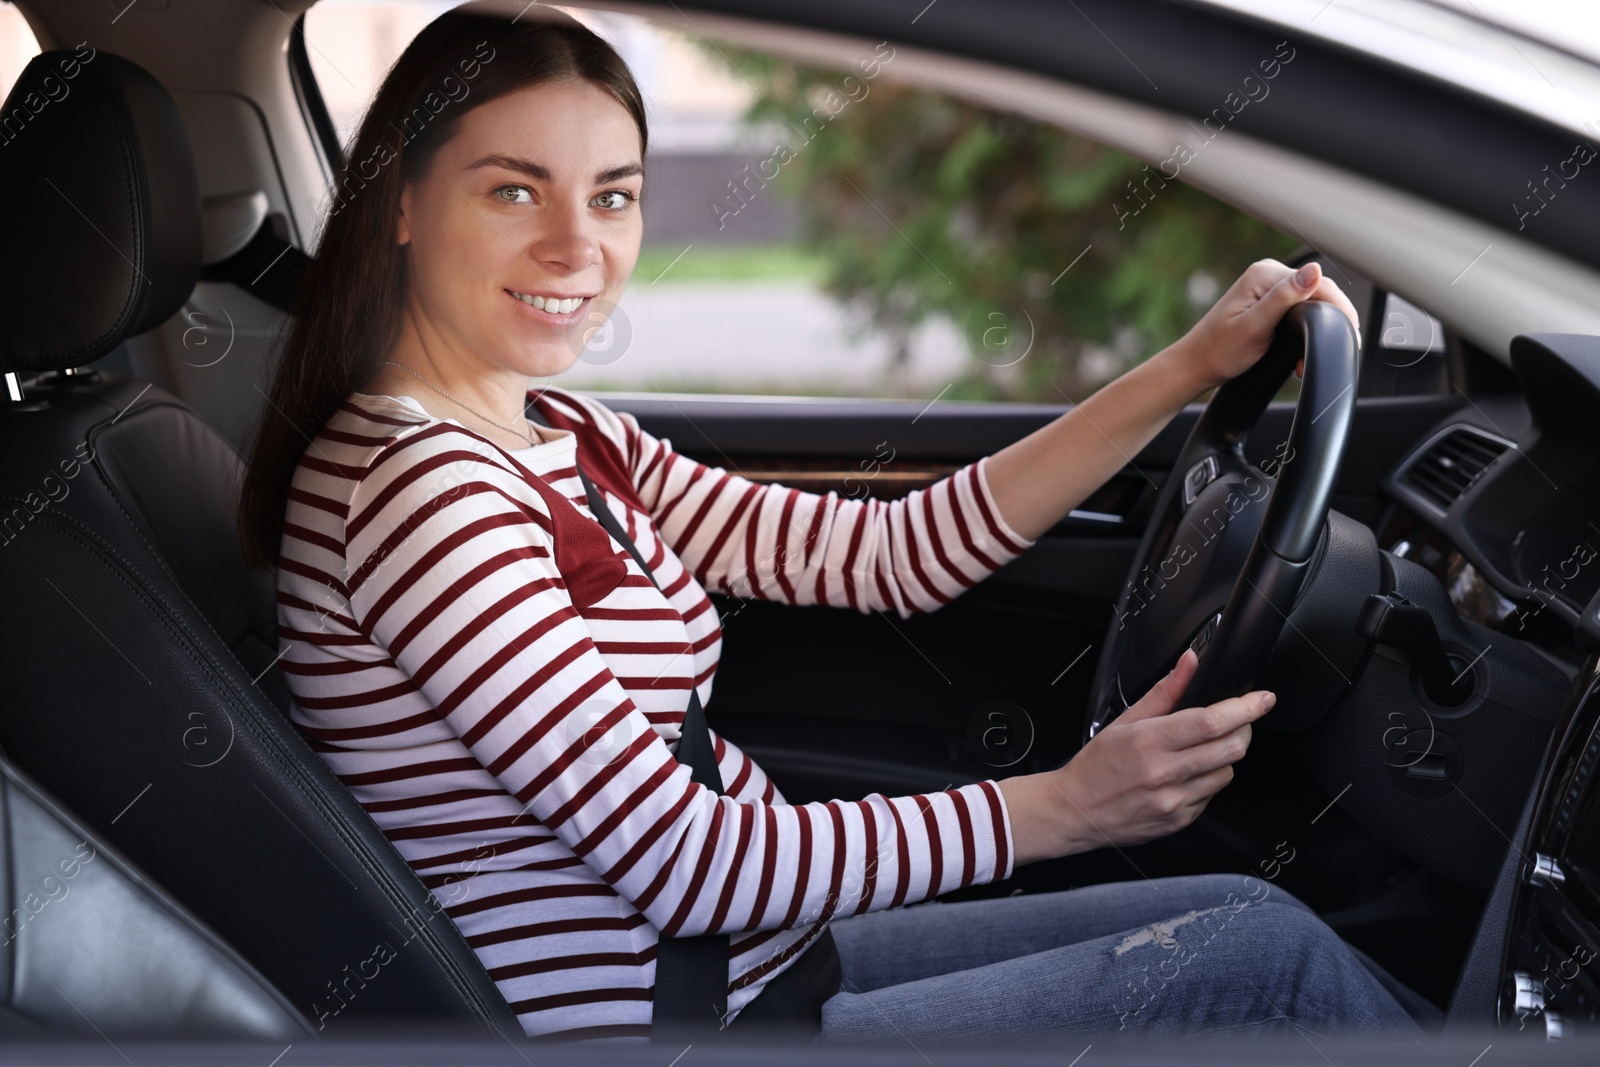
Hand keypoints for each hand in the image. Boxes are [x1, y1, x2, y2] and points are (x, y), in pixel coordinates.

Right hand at [998, 649, 1273, 863]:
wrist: (1076, 811)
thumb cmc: (1096, 765)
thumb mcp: (1125, 720)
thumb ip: (1165, 691)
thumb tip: (1190, 661)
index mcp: (1150, 742)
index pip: (1212, 722)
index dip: (1245, 708)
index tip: (1262, 699)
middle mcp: (1165, 773)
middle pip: (1232, 748)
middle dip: (1243, 730)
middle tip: (1236, 721)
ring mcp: (1174, 801)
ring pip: (1227, 773)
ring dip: (1224, 757)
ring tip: (1200, 751)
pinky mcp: (1180, 821)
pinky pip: (1212, 796)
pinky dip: (1208, 781)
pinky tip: (1186, 775)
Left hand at [1163, 259, 1360, 392]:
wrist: (1196, 366)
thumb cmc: (1219, 351)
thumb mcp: (1254, 326)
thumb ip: (1284, 298)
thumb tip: (1314, 271)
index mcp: (1265, 274)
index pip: (1318, 284)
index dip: (1339, 308)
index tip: (1351, 334)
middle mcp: (1268, 275)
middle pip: (1318, 293)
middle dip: (1329, 322)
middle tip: (1334, 351)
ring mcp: (1269, 288)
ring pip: (1312, 304)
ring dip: (1317, 330)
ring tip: (1307, 360)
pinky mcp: (1269, 303)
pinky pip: (1299, 311)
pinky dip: (1305, 332)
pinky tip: (1298, 356)